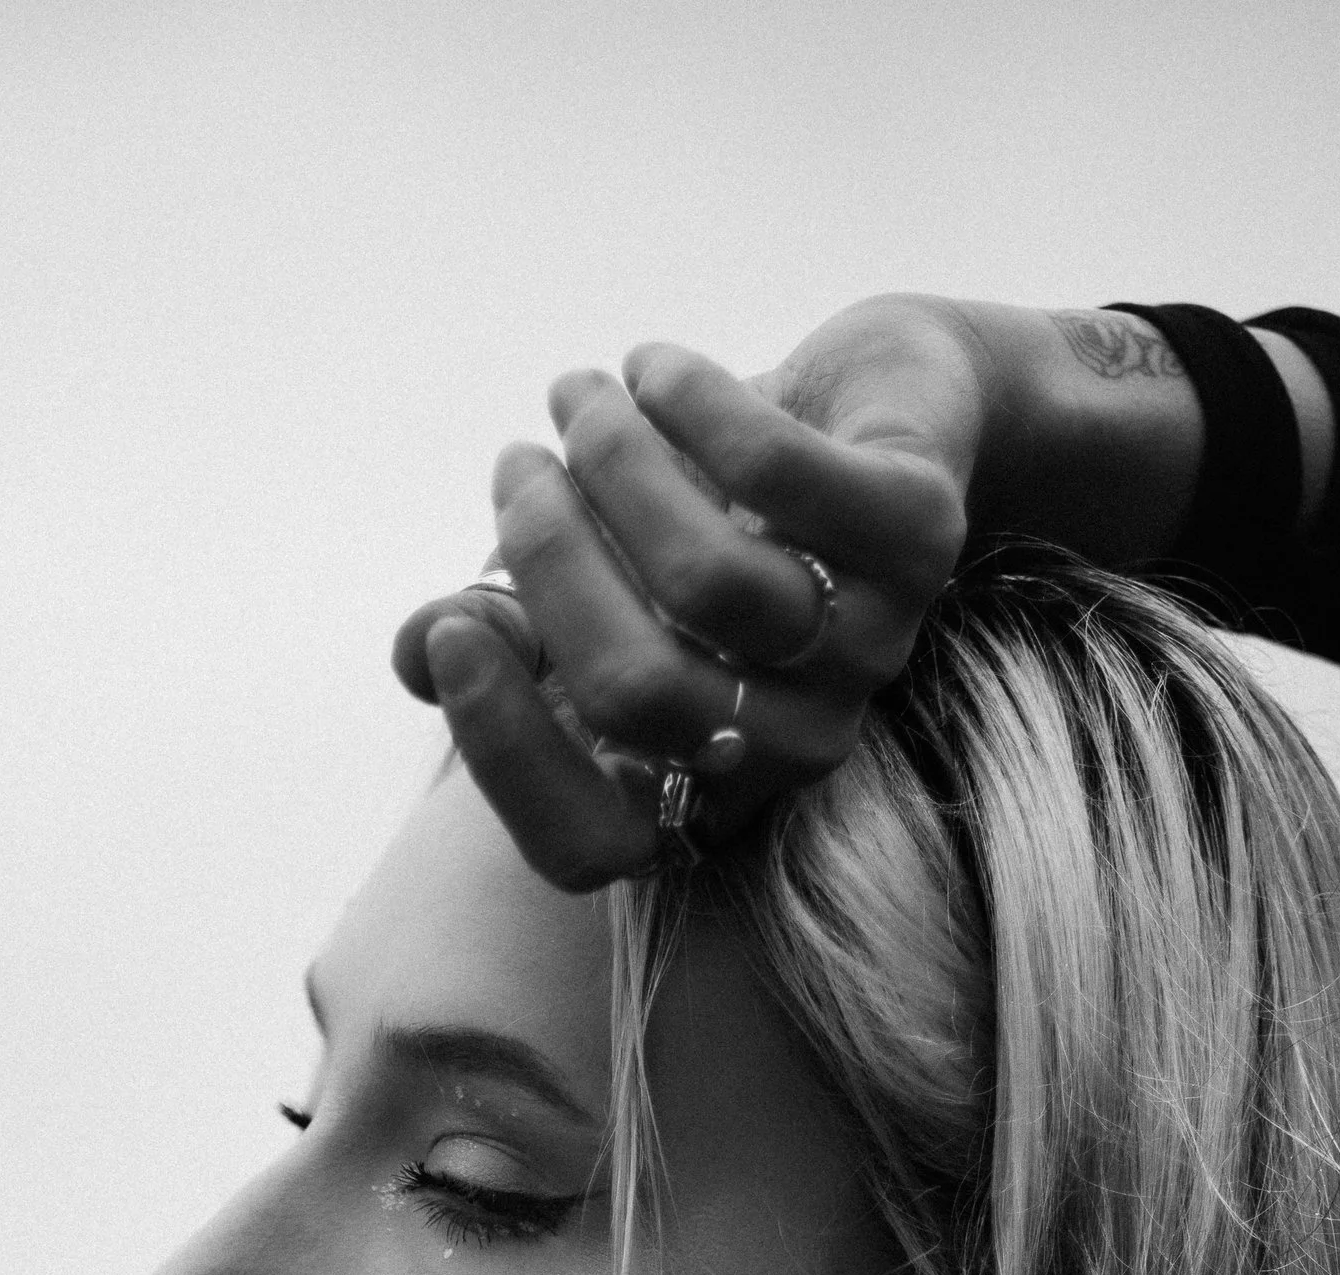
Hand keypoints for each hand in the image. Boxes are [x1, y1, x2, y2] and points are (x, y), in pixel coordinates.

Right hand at [391, 302, 991, 886]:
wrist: (893, 408)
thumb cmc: (723, 513)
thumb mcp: (604, 584)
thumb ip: (513, 632)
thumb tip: (416, 653)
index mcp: (711, 788)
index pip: (590, 842)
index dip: (503, 751)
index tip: (449, 625)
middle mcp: (794, 746)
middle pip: (636, 695)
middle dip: (548, 560)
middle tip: (516, 466)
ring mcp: (871, 649)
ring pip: (707, 584)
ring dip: (613, 464)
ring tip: (579, 396)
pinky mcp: (923, 534)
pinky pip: (778, 477)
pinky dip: (693, 405)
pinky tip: (651, 367)